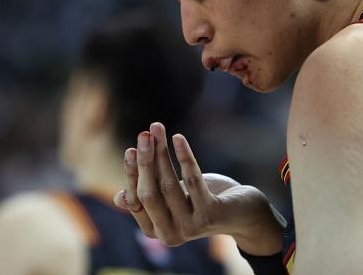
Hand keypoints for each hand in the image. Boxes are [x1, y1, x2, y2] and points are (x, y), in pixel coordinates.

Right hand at [113, 122, 283, 255]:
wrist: (243, 213)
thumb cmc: (203, 202)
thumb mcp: (172, 200)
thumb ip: (149, 198)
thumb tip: (118, 198)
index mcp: (155, 231)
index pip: (135, 200)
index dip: (131, 174)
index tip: (130, 149)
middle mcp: (170, 235)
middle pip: (149, 192)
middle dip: (145, 160)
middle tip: (144, 133)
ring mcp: (191, 227)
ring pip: (169, 184)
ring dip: (162, 152)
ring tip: (158, 128)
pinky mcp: (211, 214)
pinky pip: (193, 180)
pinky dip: (185, 156)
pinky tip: (178, 138)